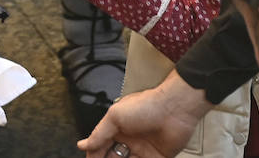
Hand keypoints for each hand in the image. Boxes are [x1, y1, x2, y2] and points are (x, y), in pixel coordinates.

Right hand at [77, 72, 210, 157]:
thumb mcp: (115, 116)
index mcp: (117, 126)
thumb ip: (99, 133)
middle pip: (112, 156)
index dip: (93, 154)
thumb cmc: (147, 105)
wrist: (175, 109)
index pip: (100, 145)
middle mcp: (129, 138)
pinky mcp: (156, 157)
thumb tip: (84, 144)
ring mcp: (142, 149)